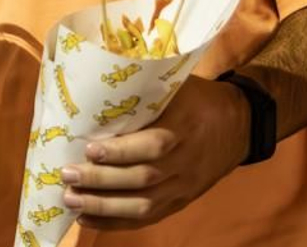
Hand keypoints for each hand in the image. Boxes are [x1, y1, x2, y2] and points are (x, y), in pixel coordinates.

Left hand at [62, 76, 247, 231]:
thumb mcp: (177, 86)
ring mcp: (183, 187)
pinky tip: (88, 219)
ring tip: (71, 200)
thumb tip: (96, 85)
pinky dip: (116, 222)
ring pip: (143, 205)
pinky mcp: (181, 202)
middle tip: (67, 175)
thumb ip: (145, 90)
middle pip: (143, 179)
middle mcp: (185, 163)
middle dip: (101, 180)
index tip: (90, 149)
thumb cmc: (198, 99)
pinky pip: (148, 218)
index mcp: (184, 128)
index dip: (121, 151)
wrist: (239, 125)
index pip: (153, 145)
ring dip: (103, 206)